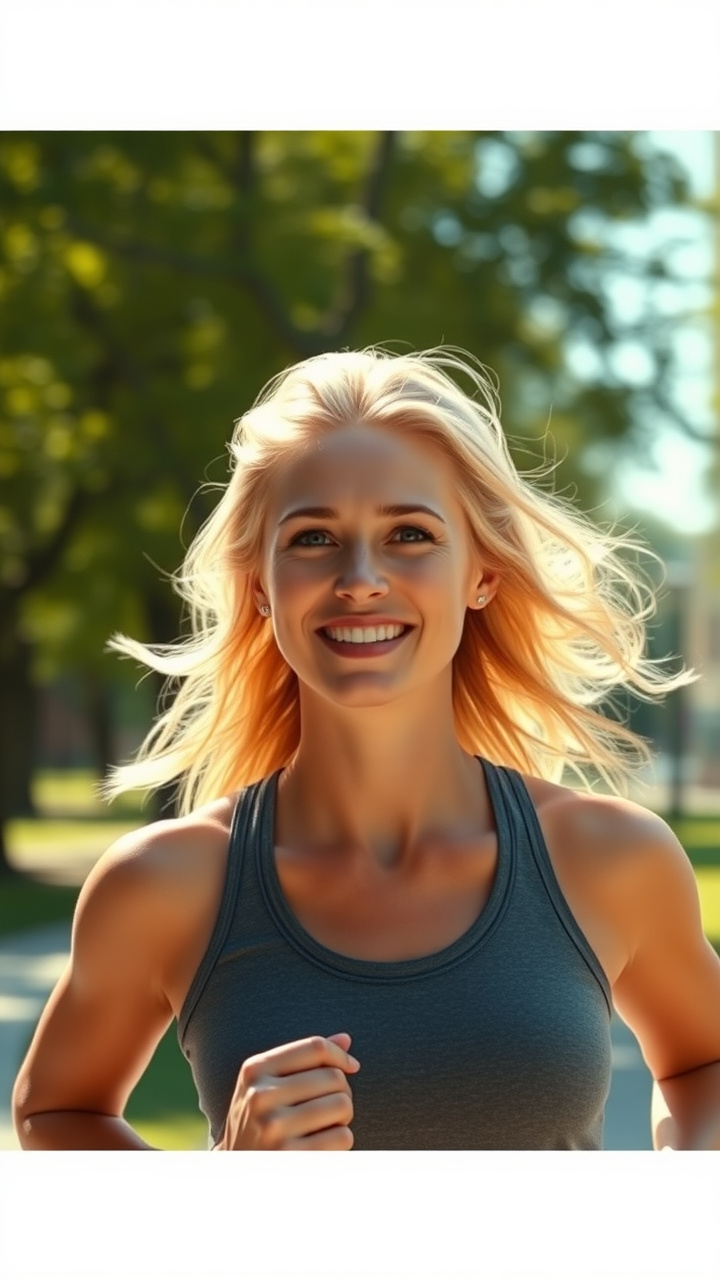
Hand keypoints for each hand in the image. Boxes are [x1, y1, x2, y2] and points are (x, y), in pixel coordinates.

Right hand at [218, 1032, 360, 1149]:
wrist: (238, 1171)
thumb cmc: (260, 1122)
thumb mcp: (267, 1085)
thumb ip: (304, 1060)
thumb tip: (346, 1039)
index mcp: (254, 1070)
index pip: (315, 1047)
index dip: (340, 1055)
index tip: (351, 1067)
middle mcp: (260, 1096)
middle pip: (333, 1076)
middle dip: (342, 1090)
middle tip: (330, 1106)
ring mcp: (273, 1128)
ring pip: (342, 1105)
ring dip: (343, 1117)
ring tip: (327, 1124)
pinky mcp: (291, 1157)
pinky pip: (342, 1136)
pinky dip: (341, 1141)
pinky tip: (323, 1146)